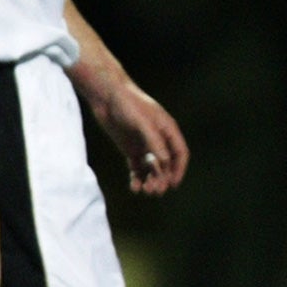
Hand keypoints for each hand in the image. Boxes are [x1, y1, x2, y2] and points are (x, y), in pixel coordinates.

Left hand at [91, 81, 188, 195]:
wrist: (106, 96)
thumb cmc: (128, 104)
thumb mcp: (143, 123)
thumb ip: (154, 142)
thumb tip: (165, 163)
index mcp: (168, 130)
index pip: (180, 153)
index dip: (179, 170)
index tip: (173, 184)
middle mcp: (159, 139)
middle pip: (166, 164)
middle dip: (162, 179)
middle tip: (154, 191)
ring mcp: (145, 145)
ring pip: (152, 169)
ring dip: (151, 181)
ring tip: (144, 190)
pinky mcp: (131, 149)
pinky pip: (137, 168)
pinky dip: (137, 179)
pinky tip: (134, 187)